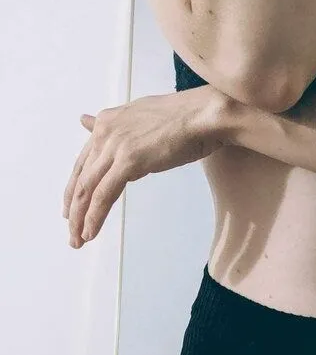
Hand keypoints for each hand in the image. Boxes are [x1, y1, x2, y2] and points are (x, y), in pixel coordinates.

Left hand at [63, 86, 230, 248]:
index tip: (72, 207)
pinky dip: (95, 216)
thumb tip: (86, 122)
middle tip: (71, 231)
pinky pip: (104, 194)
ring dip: (80, 217)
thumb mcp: (143, 118)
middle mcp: (105, 131)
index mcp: (108, 121)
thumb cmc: (186, 117)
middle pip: (80, 176)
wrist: (205, 115)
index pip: (84, 160)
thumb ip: (117, 128)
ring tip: (78, 239)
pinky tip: (90, 231)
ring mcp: (116, 146)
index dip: (75, 187)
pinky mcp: (129, 160)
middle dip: (74, 207)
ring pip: (87, 188)